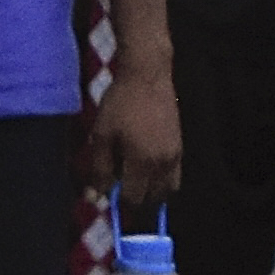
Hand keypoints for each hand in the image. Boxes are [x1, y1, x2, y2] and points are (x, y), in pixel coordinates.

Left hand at [87, 57, 182, 214]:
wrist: (147, 74)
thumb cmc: (120, 103)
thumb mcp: (102, 135)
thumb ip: (99, 169)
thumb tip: (95, 198)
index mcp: (142, 162)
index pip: (133, 198)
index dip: (117, 199)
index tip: (107, 190)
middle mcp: (164, 163)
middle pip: (154, 198)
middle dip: (136, 197)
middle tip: (120, 182)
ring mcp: (175, 155)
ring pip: (168, 188)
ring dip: (151, 189)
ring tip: (134, 173)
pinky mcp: (180, 145)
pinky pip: (173, 173)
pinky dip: (160, 176)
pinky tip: (144, 159)